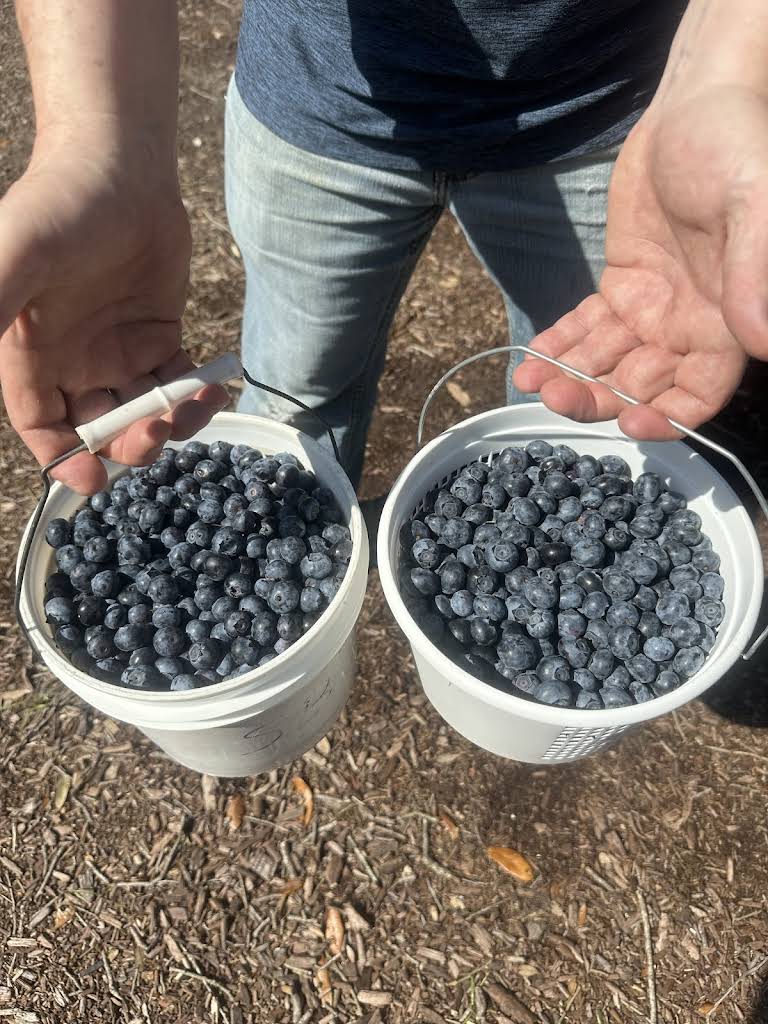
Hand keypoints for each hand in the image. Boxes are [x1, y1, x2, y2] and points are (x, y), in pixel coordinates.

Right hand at [0, 127, 227, 493]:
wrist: (118, 165)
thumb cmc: (58, 204)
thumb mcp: (17, 257)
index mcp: (30, 354)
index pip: (42, 426)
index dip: (63, 458)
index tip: (92, 479)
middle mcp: (72, 360)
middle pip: (98, 427)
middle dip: (127, 444)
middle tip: (154, 433)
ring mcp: (118, 350)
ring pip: (142, 411)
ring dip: (168, 424)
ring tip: (192, 409)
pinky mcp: (159, 335)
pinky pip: (178, 383)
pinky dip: (195, 396)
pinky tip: (212, 389)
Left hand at [514, 86, 767, 438]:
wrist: (696, 104)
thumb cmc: (737, 144)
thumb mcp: (752, 203)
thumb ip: (755, 275)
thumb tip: (763, 343)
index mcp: (728, 320)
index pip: (700, 393)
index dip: (668, 417)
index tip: (629, 423)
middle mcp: (689, 324)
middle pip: (642, 386)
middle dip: (599, 398)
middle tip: (556, 398)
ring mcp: (652, 307)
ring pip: (608, 362)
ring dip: (570, 376)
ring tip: (531, 382)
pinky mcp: (622, 285)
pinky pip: (587, 327)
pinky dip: (560, 344)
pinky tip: (533, 358)